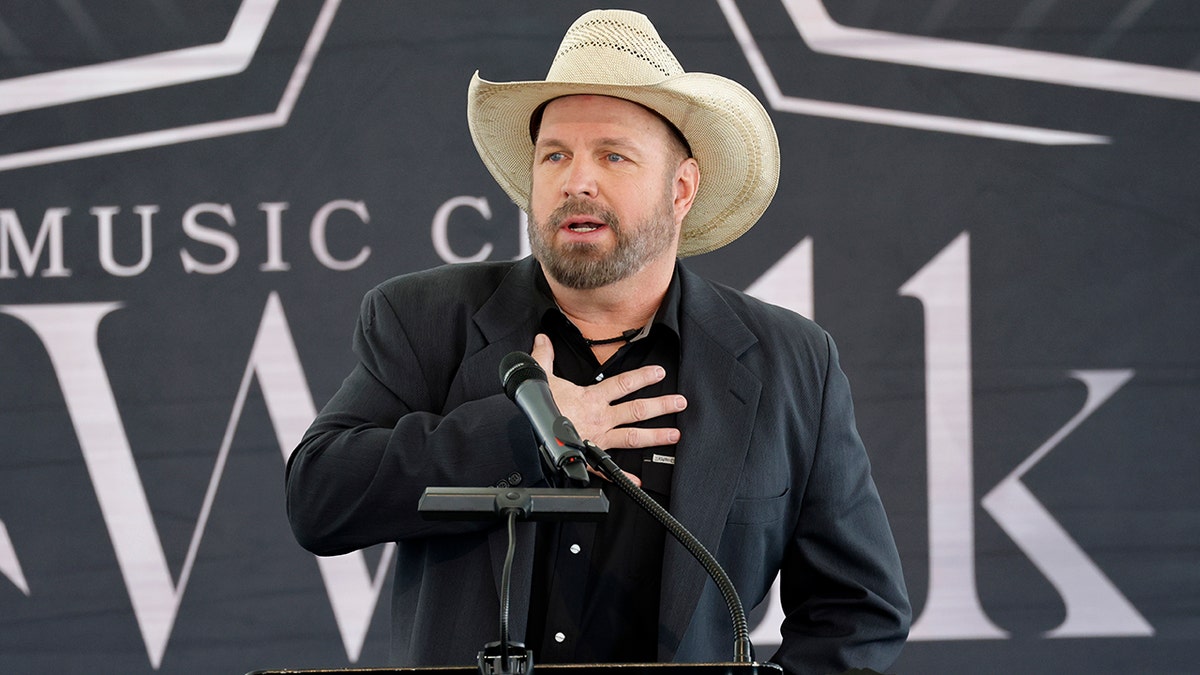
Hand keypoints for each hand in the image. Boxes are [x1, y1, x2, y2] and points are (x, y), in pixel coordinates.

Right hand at [530, 334, 686, 484]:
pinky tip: (639, 479)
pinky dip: (625, 476)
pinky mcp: (589, 457)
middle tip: (680, 403)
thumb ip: (544, 357)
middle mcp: (600, 418)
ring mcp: (597, 438)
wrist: (527, 435)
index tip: (660, 373)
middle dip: (661, 406)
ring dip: (655, 436)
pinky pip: (609, 469)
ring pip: (632, 437)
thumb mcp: (539, 377)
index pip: (623, 384)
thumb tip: (543, 340)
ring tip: (675, 435)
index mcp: (591, 398)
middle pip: (636, 410)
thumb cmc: (537, 408)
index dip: (643, 377)